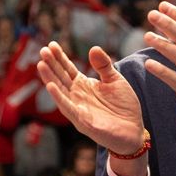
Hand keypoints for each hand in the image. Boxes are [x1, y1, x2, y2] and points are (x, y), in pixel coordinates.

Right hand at [38, 41, 146, 155]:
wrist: (134, 131)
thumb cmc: (123, 106)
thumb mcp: (115, 80)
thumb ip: (104, 66)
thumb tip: (93, 48)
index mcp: (83, 86)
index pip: (67, 69)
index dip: (59, 57)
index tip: (51, 44)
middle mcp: (77, 96)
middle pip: (60, 78)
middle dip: (51, 64)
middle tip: (42, 50)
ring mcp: (78, 109)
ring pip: (60, 92)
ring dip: (50, 79)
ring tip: (41, 64)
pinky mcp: (83, 122)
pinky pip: (68, 108)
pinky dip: (59, 98)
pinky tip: (51, 87)